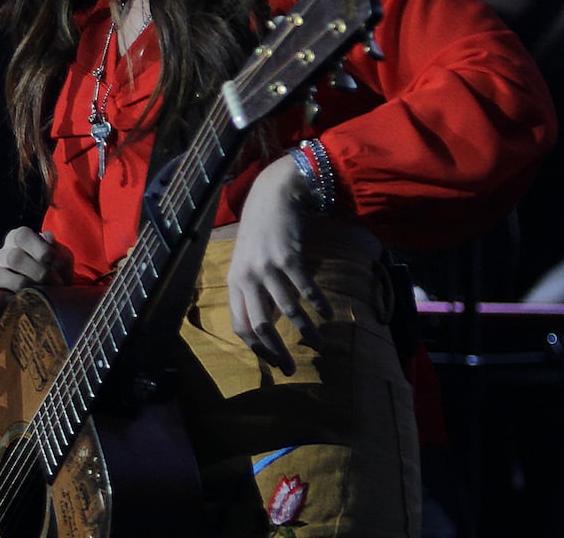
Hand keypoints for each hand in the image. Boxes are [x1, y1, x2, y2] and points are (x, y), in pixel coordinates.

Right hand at [0, 226, 71, 313]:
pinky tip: (18, 302)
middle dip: (38, 273)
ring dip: (22, 288)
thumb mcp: (62, 259)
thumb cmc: (56, 274)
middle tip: (55, 284)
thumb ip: (56, 249)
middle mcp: (2, 253)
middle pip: (13, 258)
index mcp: (18, 238)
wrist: (52, 299)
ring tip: (40, 295)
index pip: (22, 236)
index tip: (58, 265)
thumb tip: (47, 238)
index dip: (42, 250)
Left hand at [227, 153, 332, 374]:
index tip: (272, 362)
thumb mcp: (248, 261)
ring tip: (321, 345)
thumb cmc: (261, 231)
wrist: (273, 194)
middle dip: (277, 352)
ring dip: (305, 332)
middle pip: (260, 325)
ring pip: (287, 311)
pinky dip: (318, 305)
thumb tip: (266, 325)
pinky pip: (305, 289)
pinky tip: (328, 315)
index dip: (256, 348)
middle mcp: (247, 277)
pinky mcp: (288, 256)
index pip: (240, 325)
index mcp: (235, 281)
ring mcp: (267, 266)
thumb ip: (254, 290)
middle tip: (291, 369)